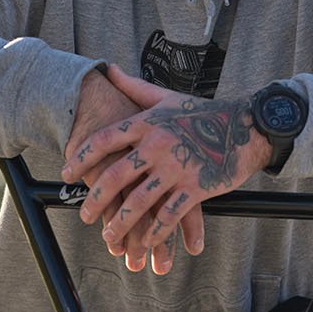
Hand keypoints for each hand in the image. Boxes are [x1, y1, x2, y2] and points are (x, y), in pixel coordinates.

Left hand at [65, 65, 205, 273]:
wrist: (246, 127)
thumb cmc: (204, 112)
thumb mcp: (167, 97)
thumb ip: (135, 87)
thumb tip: (109, 70)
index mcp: (148, 122)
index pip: (105, 140)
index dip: (81, 158)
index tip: (66, 173)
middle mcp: (158, 145)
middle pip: (117, 176)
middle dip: (96, 199)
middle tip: (84, 215)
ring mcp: (177, 168)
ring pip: (139, 202)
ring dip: (121, 223)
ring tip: (109, 236)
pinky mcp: (196, 187)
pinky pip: (169, 215)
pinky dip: (155, 232)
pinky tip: (146, 241)